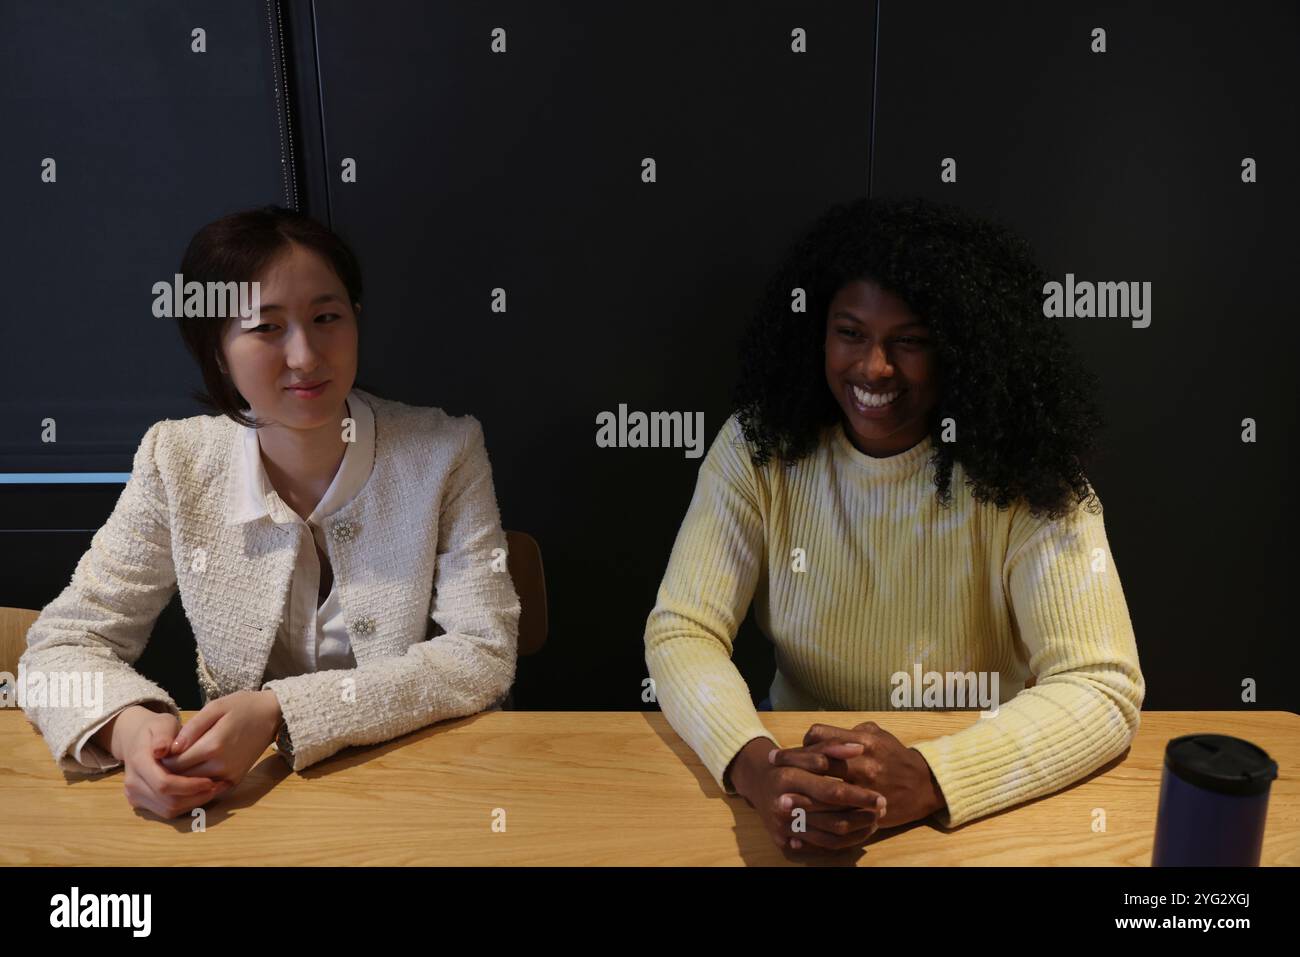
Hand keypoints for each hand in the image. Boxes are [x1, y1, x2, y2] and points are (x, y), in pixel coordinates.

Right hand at [110, 706, 231, 819]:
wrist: (135, 740)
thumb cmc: (156, 729)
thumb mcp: (162, 723)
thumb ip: (163, 735)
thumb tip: (161, 750)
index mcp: (138, 762)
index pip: (164, 783)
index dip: (188, 786)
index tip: (210, 780)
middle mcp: (133, 783)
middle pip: (167, 801)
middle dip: (196, 797)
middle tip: (219, 786)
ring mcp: (134, 795)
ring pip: (168, 810)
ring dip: (194, 804)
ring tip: (215, 790)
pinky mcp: (141, 802)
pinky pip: (166, 811)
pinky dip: (186, 806)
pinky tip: (202, 794)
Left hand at [159, 690, 281, 790]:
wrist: (272, 715)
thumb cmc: (241, 706)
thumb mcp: (215, 707)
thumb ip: (192, 728)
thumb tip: (170, 749)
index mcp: (213, 746)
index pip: (175, 763)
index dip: (162, 760)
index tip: (158, 752)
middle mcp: (222, 765)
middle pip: (182, 778)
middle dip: (169, 772)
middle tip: (163, 760)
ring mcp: (230, 775)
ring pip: (194, 786)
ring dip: (182, 779)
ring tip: (177, 764)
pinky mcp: (236, 780)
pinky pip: (209, 788)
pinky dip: (198, 783)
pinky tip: (193, 771)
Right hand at [729, 737, 886, 852]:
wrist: (757, 783)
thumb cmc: (785, 763)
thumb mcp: (805, 750)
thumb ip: (831, 747)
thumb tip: (859, 747)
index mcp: (789, 778)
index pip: (831, 792)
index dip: (858, 796)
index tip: (880, 797)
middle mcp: (783, 804)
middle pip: (833, 818)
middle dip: (861, 815)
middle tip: (882, 810)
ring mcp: (783, 826)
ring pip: (830, 837)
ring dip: (857, 831)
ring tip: (875, 820)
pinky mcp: (784, 841)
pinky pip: (820, 847)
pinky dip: (844, 842)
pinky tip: (859, 831)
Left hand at [770, 721, 945, 828]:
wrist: (924, 785)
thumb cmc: (896, 756)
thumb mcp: (877, 734)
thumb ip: (851, 731)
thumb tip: (824, 734)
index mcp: (862, 741)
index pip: (820, 736)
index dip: (801, 742)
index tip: (788, 749)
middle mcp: (862, 763)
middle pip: (817, 762)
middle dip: (791, 764)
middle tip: (771, 765)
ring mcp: (865, 789)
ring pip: (824, 793)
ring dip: (800, 796)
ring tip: (779, 799)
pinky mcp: (868, 811)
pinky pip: (838, 817)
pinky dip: (818, 820)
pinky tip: (803, 822)